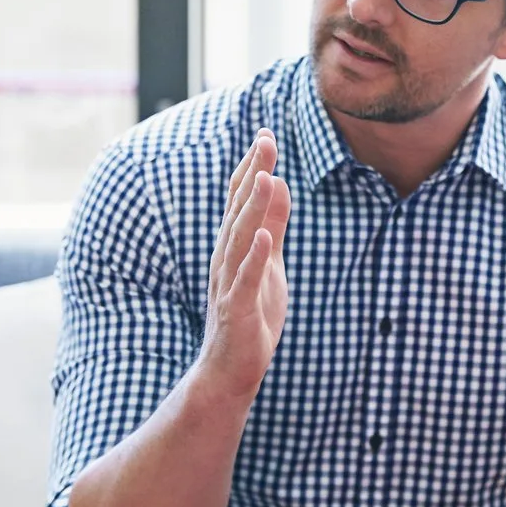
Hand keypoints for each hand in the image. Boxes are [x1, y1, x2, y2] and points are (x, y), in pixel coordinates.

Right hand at [201, 129, 290, 399]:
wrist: (229, 372)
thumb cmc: (250, 317)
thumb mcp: (271, 264)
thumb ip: (274, 226)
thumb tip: (279, 183)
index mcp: (235, 247)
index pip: (242, 200)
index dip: (253, 167)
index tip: (265, 133)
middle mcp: (227, 260)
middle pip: (239, 211)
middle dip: (253, 175)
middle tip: (266, 139)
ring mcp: (229, 284)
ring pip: (240, 240)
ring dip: (252, 208)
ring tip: (266, 177)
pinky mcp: (236, 311)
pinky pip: (244, 281)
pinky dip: (253, 258)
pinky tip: (263, 236)